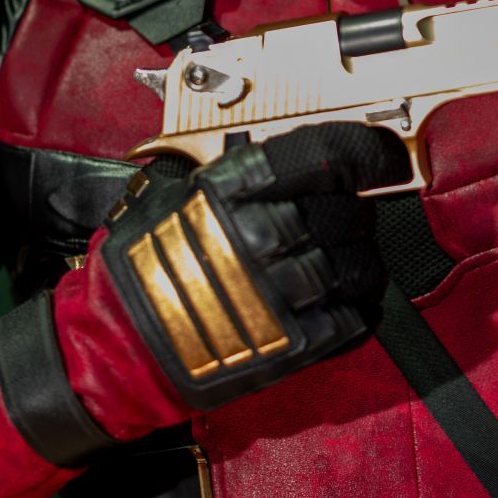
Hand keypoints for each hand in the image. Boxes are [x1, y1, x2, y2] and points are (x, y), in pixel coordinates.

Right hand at [97, 122, 408, 407]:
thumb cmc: (140, 265)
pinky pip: (354, 319)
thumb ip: (233, 173)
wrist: (117, 342)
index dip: (368, 152)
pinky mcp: (290, 346)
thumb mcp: (172, 191)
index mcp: (231, 190)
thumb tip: (294, 157)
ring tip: (341, 260)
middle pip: (349, 211)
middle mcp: (259, 236)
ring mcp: (278, 294)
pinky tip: (340, 300)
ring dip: (361, 260)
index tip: (380, 155)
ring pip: (361, 266)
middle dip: (355, 211)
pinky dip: (358, 307)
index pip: (326, 155)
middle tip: (341, 215)